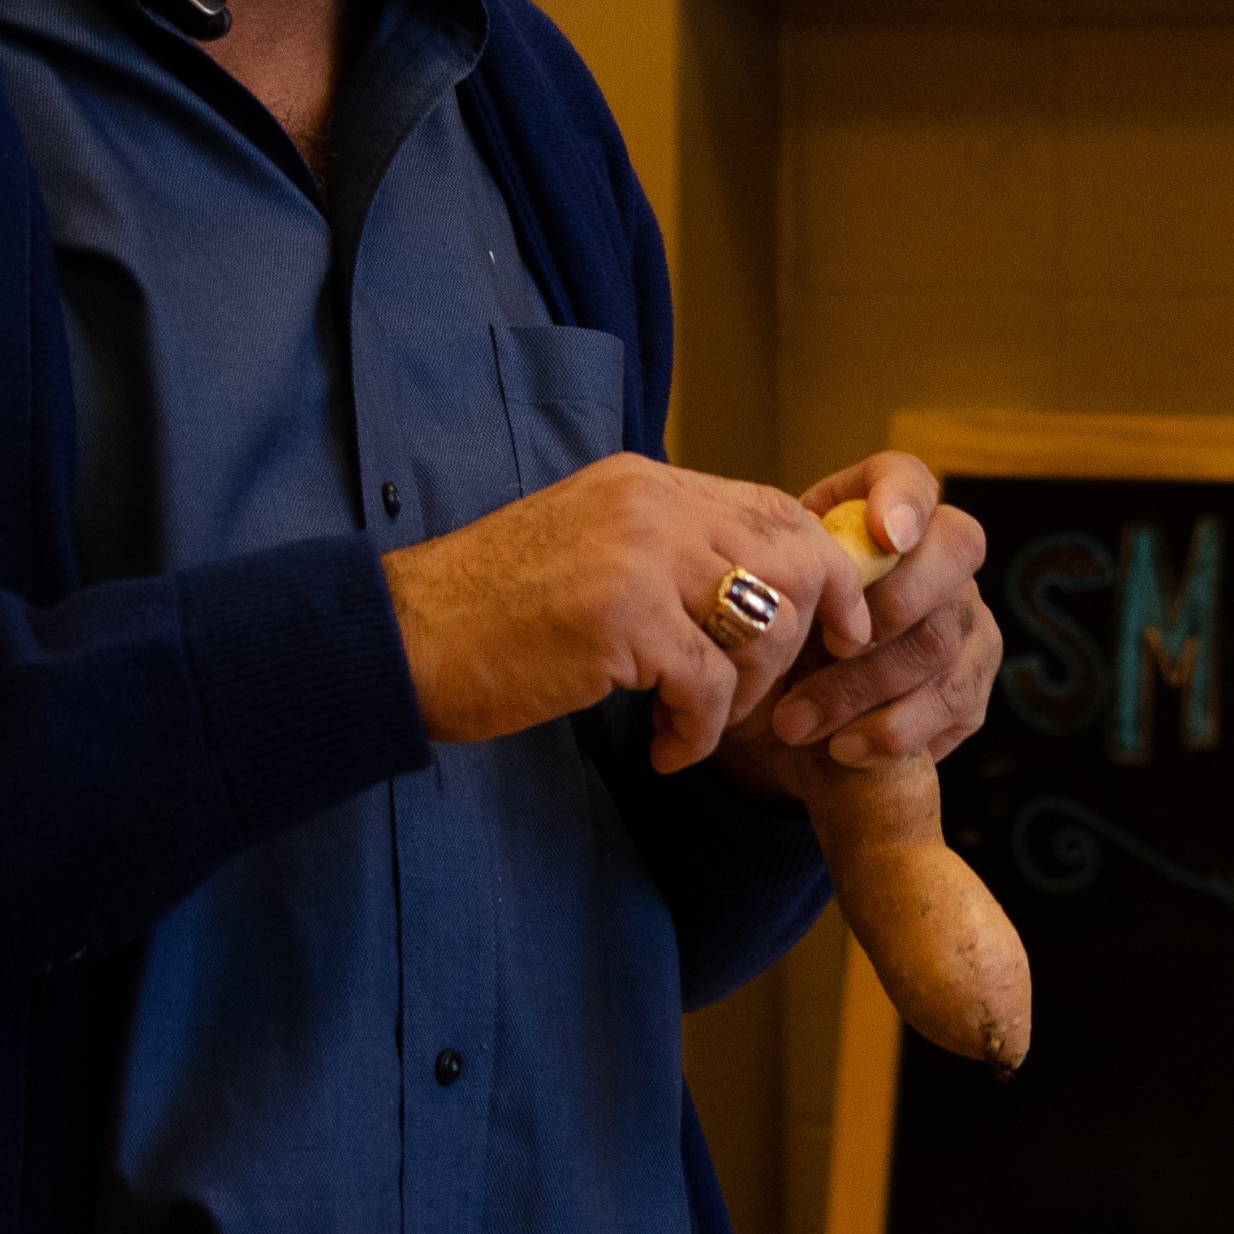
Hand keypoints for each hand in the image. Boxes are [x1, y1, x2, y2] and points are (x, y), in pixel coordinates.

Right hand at [382, 452, 871, 771]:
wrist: (398, 637)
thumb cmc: (485, 612)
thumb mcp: (587, 551)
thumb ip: (661, 552)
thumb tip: (748, 591)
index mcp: (644, 483)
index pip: (776, 508)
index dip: (824, 571)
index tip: (836, 629)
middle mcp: (650, 504)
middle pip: (795, 556)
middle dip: (810, 635)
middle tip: (778, 696)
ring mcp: (635, 556)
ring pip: (766, 622)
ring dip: (747, 693)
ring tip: (699, 725)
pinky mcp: (618, 620)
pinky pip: (710, 687)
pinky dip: (700, 732)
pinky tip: (665, 751)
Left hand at [728, 452, 999, 777]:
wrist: (787, 715)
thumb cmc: (773, 636)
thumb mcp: (762, 602)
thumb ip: (775, 581)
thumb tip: (776, 590)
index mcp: (879, 514)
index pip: (910, 477)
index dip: (905, 499)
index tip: (885, 537)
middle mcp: (940, 554)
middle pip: (957, 549)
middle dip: (894, 600)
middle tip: (834, 645)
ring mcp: (967, 615)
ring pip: (943, 637)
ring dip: (864, 686)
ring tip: (797, 722)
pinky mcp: (975, 678)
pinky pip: (954, 701)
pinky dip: (892, 730)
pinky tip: (842, 748)